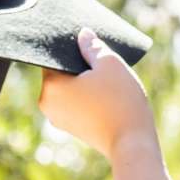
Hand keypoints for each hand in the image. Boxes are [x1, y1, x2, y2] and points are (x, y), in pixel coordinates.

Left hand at [38, 26, 156, 159]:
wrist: (132, 144)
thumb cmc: (120, 102)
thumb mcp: (110, 64)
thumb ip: (92, 46)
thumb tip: (82, 35)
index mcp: (50, 85)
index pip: (53, 56)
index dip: (72, 47)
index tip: (89, 46)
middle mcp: (47, 103)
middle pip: (61, 73)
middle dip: (79, 67)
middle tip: (102, 63)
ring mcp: (58, 119)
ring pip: (70, 89)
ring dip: (85, 83)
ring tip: (107, 81)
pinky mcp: (72, 129)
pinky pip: (76, 104)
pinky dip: (88, 98)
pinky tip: (107, 97)